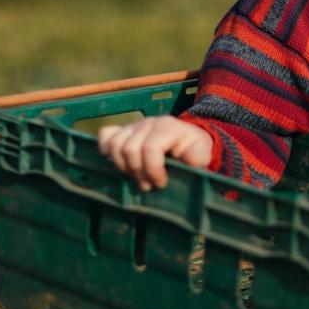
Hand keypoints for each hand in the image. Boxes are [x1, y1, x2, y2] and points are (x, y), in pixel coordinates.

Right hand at [97, 116, 213, 190]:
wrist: (187, 140)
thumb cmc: (193, 150)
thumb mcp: (202, 154)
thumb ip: (197, 158)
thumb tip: (189, 160)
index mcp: (169, 127)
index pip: (150, 148)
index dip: (152, 170)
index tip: (160, 184)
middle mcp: (149, 123)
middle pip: (130, 148)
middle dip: (138, 172)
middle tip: (148, 185)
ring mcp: (134, 125)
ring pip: (115, 144)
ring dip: (123, 166)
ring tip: (136, 177)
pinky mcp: (124, 130)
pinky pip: (105, 135)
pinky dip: (106, 149)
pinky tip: (118, 163)